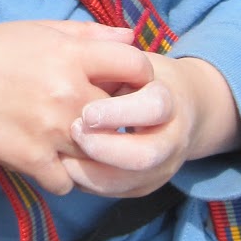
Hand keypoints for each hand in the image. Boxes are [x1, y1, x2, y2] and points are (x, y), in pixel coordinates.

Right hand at [0, 21, 157, 196]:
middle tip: (103, 120)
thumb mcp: (42, 31)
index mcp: (72, 55)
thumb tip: (132, 39)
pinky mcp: (33, 159)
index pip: (137, 67)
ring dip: (92, 152)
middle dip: (118, 119)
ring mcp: (51, 129)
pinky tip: (48, 159)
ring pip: (101, 154)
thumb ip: (91, 35)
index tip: (129, 86)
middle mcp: (67, 92)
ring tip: (73, 142)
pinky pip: (69, 181)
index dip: (140, 77)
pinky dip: (62, 176)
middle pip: (125, 115)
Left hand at [62, 53, 240, 198]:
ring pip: (126, 182)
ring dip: (88, 170)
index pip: (153, 108)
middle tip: (72, 132)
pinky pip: (113, 192)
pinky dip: (86, 181)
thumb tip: (88, 48)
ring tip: (60, 152)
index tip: (87, 112)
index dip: (118, 112)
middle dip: (103, 148)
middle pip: (144, 156)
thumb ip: (111, 55)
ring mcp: (161, 167)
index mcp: (170, 100)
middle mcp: (172, 138)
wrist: (180, 109)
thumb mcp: (132, 60)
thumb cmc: (143, 79)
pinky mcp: (145, 185)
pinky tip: (65, 164)